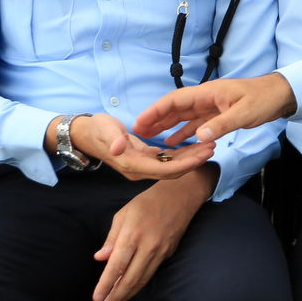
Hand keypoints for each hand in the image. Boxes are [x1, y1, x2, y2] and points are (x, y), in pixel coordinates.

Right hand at [46, 113, 215, 179]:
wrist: (88, 135)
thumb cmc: (97, 129)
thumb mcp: (104, 129)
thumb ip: (113, 138)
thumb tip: (120, 147)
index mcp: (132, 163)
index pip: (164, 169)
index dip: (185, 164)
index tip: (203, 154)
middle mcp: (140, 170)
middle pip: (172, 171)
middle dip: (193, 162)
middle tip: (213, 147)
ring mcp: (143, 167)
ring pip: (172, 167)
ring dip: (191, 159)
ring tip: (209, 146)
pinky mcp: (145, 160)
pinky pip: (167, 161)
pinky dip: (182, 156)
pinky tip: (194, 147)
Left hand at [92, 166, 217, 300]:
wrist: (181, 196)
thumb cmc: (148, 202)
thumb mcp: (124, 213)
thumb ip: (112, 237)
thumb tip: (100, 257)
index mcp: (133, 234)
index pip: (117, 266)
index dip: (106, 284)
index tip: (97, 297)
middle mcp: (148, 246)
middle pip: (131, 278)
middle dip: (116, 295)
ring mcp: (161, 251)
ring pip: (143, 279)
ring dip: (128, 294)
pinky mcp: (169, 253)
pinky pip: (152, 272)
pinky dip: (140, 284)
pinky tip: (132, 289)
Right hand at [132, 74, 296, 144]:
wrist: (281, 96)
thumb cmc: (264, 100)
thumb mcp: (243, 113)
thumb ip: (221, 125)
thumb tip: (199, 137)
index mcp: (207, 93)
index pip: (174, 100)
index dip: (155, 110)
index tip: (139, 122)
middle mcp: (205, 98)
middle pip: (175, 108)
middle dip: (156, 119)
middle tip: (138, 133)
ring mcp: (211, 107)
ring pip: (184, 117)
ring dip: (168, 127)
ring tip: (151, 139)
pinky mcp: (219, 115)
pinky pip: (197, 124)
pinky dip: (186, 133)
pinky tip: (176, 143)